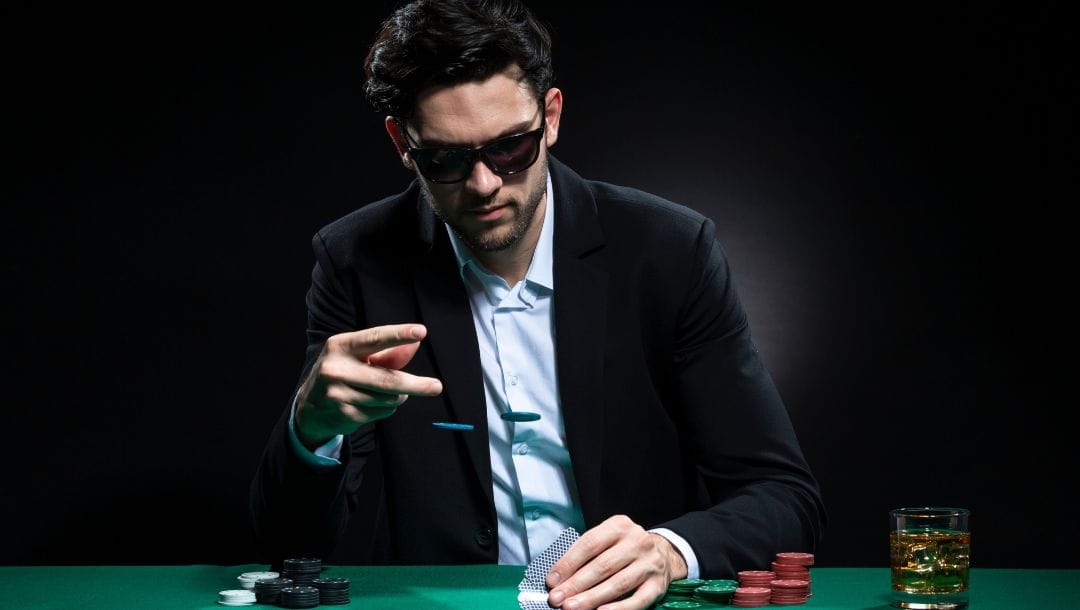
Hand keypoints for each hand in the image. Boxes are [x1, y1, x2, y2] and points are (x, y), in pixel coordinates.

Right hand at [295, 323, 442, 447]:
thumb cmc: (341, 373)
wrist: (309, 407)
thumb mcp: (358, 357)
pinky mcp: (345, 415)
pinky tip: (370, 404)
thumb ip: (387, 353)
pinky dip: (385, 409)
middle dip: (416, 384)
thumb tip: (415, 345)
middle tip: (436, 386)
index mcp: (340, 346)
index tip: (421, 332)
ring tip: (384, 392)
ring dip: (397, 397)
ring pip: (387, 398)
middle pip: (387, 379)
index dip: (399, 334)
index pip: (375, 338)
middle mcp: (336, 369)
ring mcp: (339, 394)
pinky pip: (381, 413)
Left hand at [546, 515, 687, 609]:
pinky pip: (637, 600)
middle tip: (557, 598)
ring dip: (591, 598)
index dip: (568, 563)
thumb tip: (559, 577)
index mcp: (619, 526)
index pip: (589, 544)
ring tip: (571, 607)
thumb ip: (585, 553)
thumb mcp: (607, 539)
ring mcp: (649, 563)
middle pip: (602, 566)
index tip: (552, 580)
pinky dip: (618, 608)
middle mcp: (636, 541)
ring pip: (617, 584)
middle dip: (576, 584)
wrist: (663, 553)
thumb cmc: (625, 548)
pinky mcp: (658, 585)